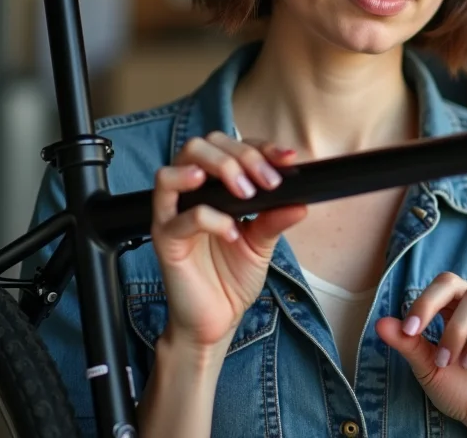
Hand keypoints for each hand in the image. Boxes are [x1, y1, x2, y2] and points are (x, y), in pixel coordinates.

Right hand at [151, 131, 306, 353]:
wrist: (216, 321)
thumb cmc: (232, 277)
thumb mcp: (262, 242)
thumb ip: (276, 217)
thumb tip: (301, 201)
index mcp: (212, 187)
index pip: (229, 145)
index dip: (259, 146)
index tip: (286, 158)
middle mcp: (188, 194)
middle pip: (199, 146)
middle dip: (238, 156)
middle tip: (266, 182)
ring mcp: (172, 215)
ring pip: (172, 169)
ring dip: (214, 171)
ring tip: (243, 193)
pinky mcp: (164, 241)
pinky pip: (181, 218)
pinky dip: (211, 219)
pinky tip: (233, 233)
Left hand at [376, 272, 466, 436]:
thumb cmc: (462, 390)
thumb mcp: (429, 368)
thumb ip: (408, 345)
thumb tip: (380, 324)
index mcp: (455, 308)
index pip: (438, 287)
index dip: (421, 303)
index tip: (407, 330)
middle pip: (455, 282)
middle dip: (431, 302)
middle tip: (417, 332)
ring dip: (457, 328)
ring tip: (449, 359)